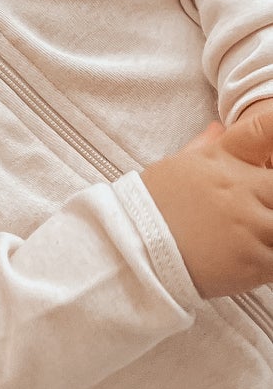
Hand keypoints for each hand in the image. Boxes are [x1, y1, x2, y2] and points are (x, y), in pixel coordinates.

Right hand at [141, 107, 272, 297]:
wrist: (130, 250)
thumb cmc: (150, 208)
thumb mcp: (175, 168)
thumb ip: (205, 146)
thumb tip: (218, 127)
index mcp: (224, 160)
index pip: (266, 129)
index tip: (271, 153)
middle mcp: (241, 189)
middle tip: (261, 206)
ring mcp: (248, 225)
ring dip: (271, 230)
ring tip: (256, 235)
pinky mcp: (251, 261)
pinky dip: (269, 258)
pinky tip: (254, 257)